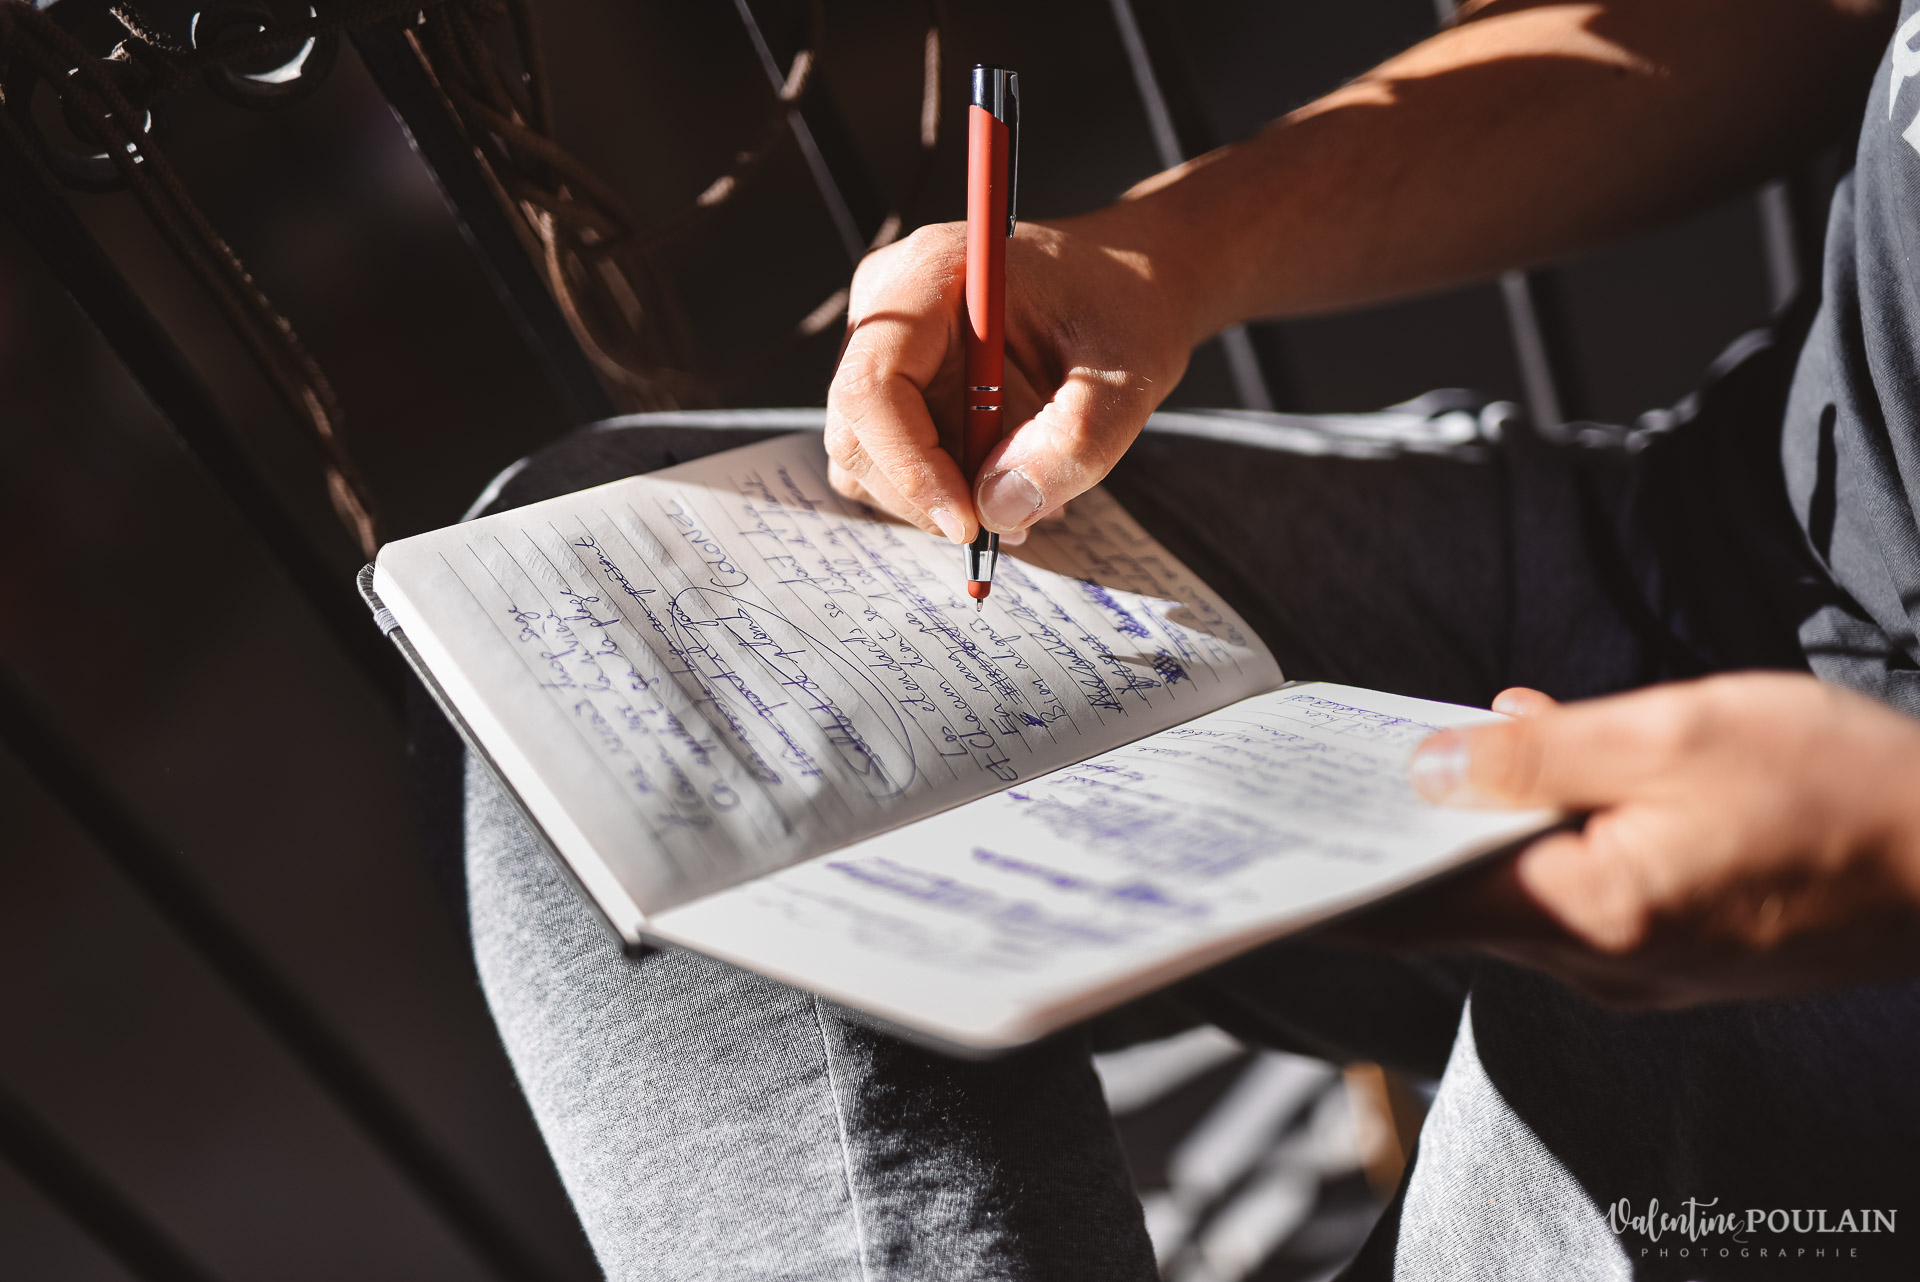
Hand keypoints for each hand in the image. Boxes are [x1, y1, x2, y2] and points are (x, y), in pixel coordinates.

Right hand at [824, 211, 1200, 543]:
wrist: (1130, 285)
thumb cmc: (1127, 310)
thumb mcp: (1124, 380)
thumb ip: (1072, 444)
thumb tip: (996, 509)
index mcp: (929, 274)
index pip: (872, 385)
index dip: (909, 465)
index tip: (969, 521)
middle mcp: (888, 304)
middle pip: (856, 429)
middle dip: (925, 493)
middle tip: (1012, 520)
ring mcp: (884, 344)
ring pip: (864, 455)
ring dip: (936, 496)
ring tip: (1026, 492)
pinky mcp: (895, 381)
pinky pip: (887, 457)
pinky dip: (940, 486)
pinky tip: (1006, 475)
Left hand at [1356, 673, 1919, 1005]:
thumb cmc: (1835, 787)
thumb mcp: (1669, 734)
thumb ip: (1536, 755)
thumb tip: (1429, 765)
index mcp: (1584, 913)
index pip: (1417, 909)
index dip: (1341, 878)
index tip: (1278, 847)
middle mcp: (1598, 964)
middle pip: (1460, 901)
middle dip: (1405, 835)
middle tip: (1341, 771)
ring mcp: (1640, 970)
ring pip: (1521, 894)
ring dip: (1482, 828)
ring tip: (1441, 750)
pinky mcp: (1677, 954)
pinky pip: (1580, 898)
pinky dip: (1548, 840)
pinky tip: (1551, 768)